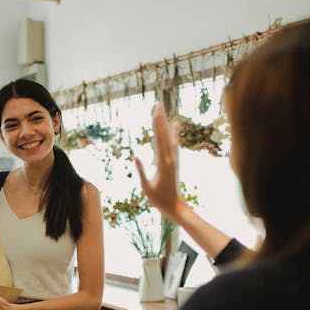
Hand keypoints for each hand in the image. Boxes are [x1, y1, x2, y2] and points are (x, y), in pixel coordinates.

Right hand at [135, 103, 183, 219]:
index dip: (157, 126)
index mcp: (162, 163)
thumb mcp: (146, 187)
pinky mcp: (174, 161)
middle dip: (161, 119)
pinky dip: (173, 134)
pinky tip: (174, 125)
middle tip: (158, 104)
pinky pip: (174, 144)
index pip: (158, 140)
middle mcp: (170, 158)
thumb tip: (135, 156)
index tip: (154, 113)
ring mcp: (173, 159)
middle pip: (164, 135)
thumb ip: (141, 171)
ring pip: (170, 138)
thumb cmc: (158, 198)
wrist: (174, 205)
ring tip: (164, 111)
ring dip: (166, 124)